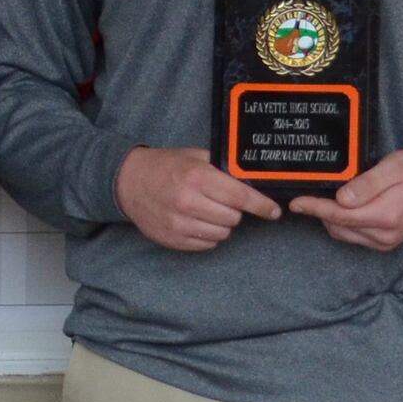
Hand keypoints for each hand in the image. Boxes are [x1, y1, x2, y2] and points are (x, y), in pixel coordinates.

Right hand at [116, 146, 280, 251]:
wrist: (129, 182)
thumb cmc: (165, 166)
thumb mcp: (194, 157)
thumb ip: (222, 168)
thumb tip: (252, 181)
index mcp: (197, 177)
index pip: (240, 197)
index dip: (261, 206)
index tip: (273, 211)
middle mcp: (188, 202)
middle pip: (233, 218)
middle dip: (235, 211)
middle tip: (223, 202)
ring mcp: (179, 224)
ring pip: (221, 234)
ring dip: (221, 224)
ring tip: (208, 211)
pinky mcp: (173, 239)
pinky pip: (206, 244)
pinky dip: (207, 235)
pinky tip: (197, 221)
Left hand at [289, 149, 402, 251]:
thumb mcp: (393, 167)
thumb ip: (367, 184)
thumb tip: (342, 199)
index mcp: (386, 215)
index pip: (340, 215)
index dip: (315, 208)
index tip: (296, 202)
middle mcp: (384, 235)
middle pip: (339, 227)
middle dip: (319, 212)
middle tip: (308, 194)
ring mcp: (385, 242)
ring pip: (344, 234)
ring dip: (330, 219)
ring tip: (323, 199)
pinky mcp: (385, 243)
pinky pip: (354, 237)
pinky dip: (342, 224)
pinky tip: (340, 209)